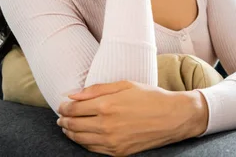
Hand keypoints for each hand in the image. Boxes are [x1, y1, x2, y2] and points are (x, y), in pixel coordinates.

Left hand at [57, 81, 208, 155]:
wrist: (173, 117)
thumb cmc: (151, 97)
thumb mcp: (125, 85)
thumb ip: (96, 89)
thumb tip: (72, 94)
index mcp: (107, 105)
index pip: (73, 108)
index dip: (64, 106)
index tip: (62, 104)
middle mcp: (106, 125)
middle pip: (73, 125)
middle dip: (64, 119)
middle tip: (62, 116)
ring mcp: (111, 141)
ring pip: (80, 139)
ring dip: (70, 132)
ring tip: (68, 127)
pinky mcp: (118, 152)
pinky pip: (92, 149)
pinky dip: (83, 143)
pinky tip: (83, 136)